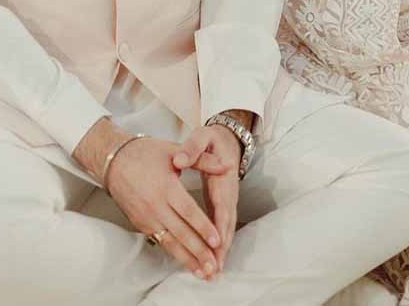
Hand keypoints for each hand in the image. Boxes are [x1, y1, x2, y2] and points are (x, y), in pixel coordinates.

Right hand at [73, 119, 228, 278]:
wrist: (114, 161)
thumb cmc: (145, 153)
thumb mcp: (174, 150)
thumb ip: (203, 160)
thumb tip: (226, 165)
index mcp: (166, 187)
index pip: (188, 211)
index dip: (203, 227)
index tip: (217, 240)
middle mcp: (155, 206)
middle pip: (180, 232)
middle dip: (198, 251)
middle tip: (213, 265)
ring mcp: (147, 217)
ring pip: (170, 242)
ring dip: (187, 258)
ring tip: (202, 271)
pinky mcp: (141, 224)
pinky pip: (160, 241)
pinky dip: (174, 252)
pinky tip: (185, 261)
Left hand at [173, 121, 248, 272]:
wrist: (228, 137)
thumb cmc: (212, 139)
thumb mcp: (202, 137)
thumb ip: (192, 149)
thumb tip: (180, 160)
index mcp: (224, 177)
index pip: (222, 205)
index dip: (219, 225)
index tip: (216, 243)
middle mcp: (229, 192)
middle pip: (227, 223)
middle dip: (221, 247)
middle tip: (214, 269)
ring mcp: (228, 200)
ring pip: (226, 229)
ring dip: (220, 250)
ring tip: (212, 271)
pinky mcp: (222, 205)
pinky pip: (221, 227)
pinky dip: (218, 244)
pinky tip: (211, 258)